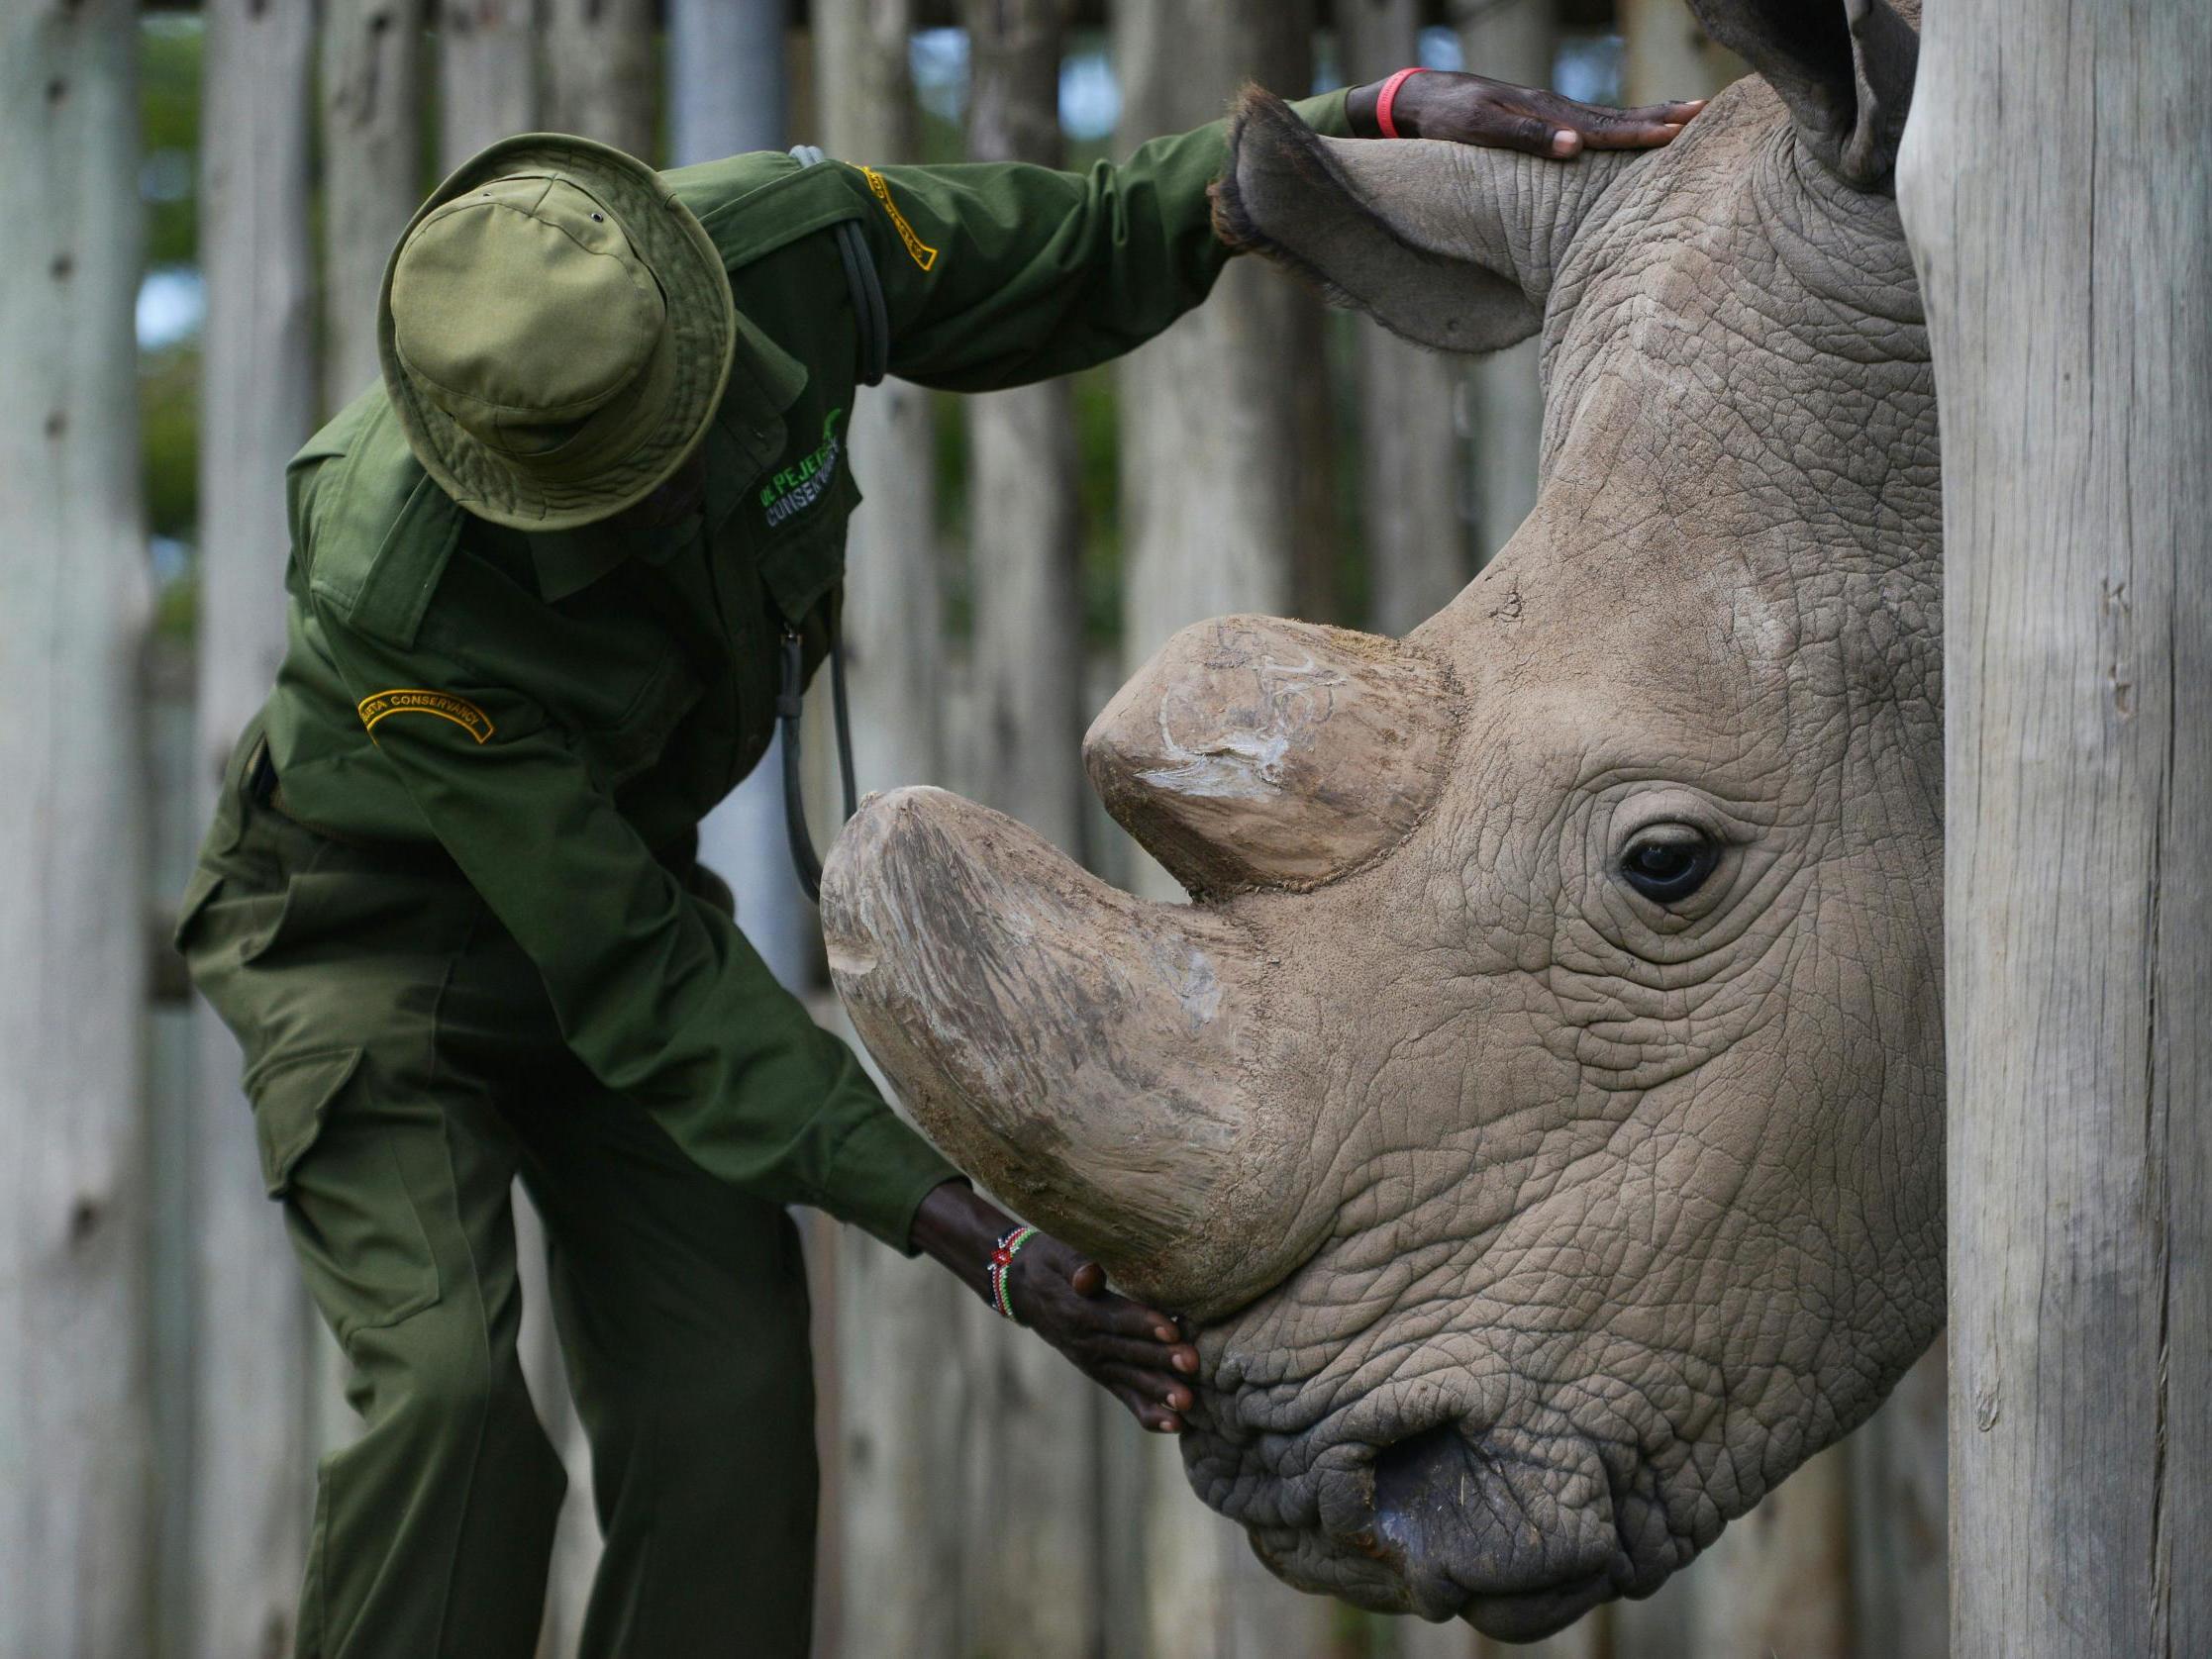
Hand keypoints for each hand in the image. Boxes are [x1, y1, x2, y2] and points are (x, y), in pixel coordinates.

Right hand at [910, 1180, 1198, 1432]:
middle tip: (1193, 1365)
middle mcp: (1086, 1342)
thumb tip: (1089, 1274)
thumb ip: (1074, 1264)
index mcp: (1077, 1310)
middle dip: (1161, 1360)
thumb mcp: (1055, 1254)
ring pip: (1129, 1380)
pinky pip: (1124, 1397)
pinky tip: (1175, 1425)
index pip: (1115, 1318)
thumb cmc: (1048, 1263)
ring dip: (1159, 1393)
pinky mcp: (1101, 1374)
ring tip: (1187, 1405)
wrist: (1023, 1289)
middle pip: (1128, 1352)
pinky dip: (1147, 1413)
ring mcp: (1093, 1363)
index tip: (1172, 1329)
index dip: (1143, 1324)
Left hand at [1347, 70, 1704, 157]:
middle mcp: (1556, 109)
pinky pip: (1591, 124)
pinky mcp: (1545, 121)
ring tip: (1685, 116)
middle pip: (1617, 115)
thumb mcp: (1481, 131)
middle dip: (1660, 116)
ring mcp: (1552, 113)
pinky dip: (1619, 125)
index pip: (1604, 125)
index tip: (1678, 130)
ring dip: (1647, 117)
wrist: (1423, 99)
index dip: (1642, 130)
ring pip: (1608, 117)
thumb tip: (1576, 147)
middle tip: (1704, 112)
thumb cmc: (1447, 120)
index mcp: (1548, 111)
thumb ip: (1527, 139)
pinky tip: (1635, 128)